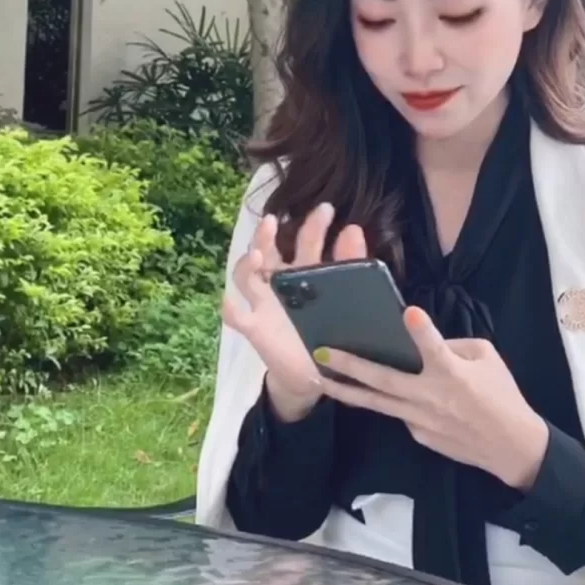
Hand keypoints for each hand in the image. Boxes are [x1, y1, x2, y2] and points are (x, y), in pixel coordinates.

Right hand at [223, 202, 367, 417]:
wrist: (313, 374)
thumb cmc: (331, 330)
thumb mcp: (346, 296)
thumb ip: (351, 264)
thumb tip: (353, 228)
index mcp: (304, 271)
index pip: (306, 241)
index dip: (314, 225)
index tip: (325, 210)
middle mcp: (279, 282)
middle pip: (267, 250)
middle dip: (267, 234)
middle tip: (273, 220)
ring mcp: (263, 304)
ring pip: (245, 276)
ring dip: (246, 263)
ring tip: (257, 255)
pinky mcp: (255, 328)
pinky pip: (237, 317)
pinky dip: (231, 308)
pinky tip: (232, 302)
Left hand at [314, 306, 549, 489]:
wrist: (510, 446)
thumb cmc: (502, 396)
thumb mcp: (487, 359)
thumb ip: (455, 346)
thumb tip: (430, 342)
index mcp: (452, 373)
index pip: (435, 346)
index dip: (422, 329)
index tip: (407, 312)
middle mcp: (430, 396)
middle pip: (383, 380)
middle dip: (350, 365)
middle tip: (321, 353)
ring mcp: (421, 419)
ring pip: (377, 403)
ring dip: (347, 391)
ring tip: (322, 380)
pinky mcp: (419, 436)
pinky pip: (401, 413)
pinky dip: (391, 403)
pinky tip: (383, 396)